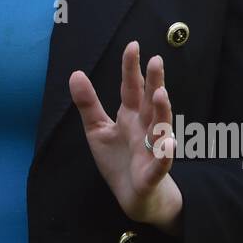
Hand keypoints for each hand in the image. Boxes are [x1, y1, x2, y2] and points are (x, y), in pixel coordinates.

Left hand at [69, 40, 181, 230]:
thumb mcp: (97, 130)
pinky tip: (168, 143)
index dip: (131, 68)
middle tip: (156, 61)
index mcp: (130, 116)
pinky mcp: (153, 173)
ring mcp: (151, 149)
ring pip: (160, 128)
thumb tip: (75, 73)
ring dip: (161, 112)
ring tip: (161, 94)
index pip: (131, 87)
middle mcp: (144, 128)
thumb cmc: (118, 160)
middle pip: (149, 102)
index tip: (133, 45)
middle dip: (154, 82)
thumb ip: (88, 104)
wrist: (134, 197)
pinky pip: (161, 163)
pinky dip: (165, 154)